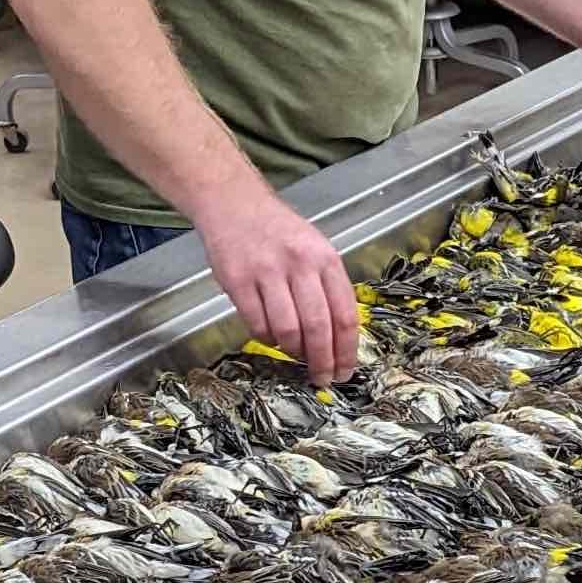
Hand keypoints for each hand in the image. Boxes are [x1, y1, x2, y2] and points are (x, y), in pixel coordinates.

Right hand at [189, 181, 363, 383]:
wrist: (234, 204)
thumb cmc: (278, 230)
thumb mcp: (314, 249)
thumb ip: (327, 287)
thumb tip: (338, 337)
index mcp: (325, 258)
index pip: (345, 314)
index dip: (347, 350)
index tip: (346, 370)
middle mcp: (299, 264)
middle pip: (318, 327)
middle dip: (322, 361)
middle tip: (322, 378)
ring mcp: (267, 272)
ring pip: (287, 330)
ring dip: (293, 351)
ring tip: (295, 354)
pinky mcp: (238, 281)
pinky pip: (258, 324)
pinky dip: (267, 339)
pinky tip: (272, 337)